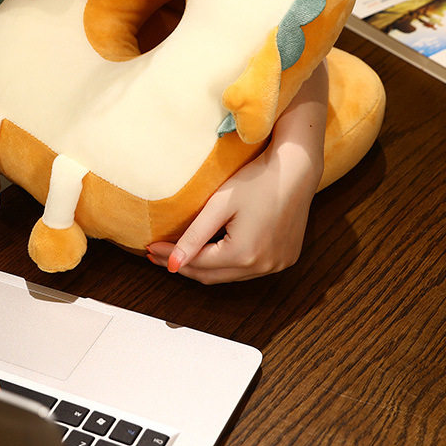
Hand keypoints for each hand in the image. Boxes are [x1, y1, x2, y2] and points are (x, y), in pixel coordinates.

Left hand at [148, 62, 327, 283]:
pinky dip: (228, 264)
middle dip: (183, 265)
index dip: (170, 257)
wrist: (296, 169)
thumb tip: (171, 264)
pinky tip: (213, 252)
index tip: (149, 248)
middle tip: (158, 255)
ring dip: (205, 267)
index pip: (196, 264)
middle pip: (212, 276)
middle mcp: (263, 267)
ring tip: (180, 255)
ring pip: (230, 276)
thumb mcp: (219, 205)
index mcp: (244, 255)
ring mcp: (277, 265)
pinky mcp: (285, 258)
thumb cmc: (256, 180)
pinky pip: (249, 269)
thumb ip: (194, 236)